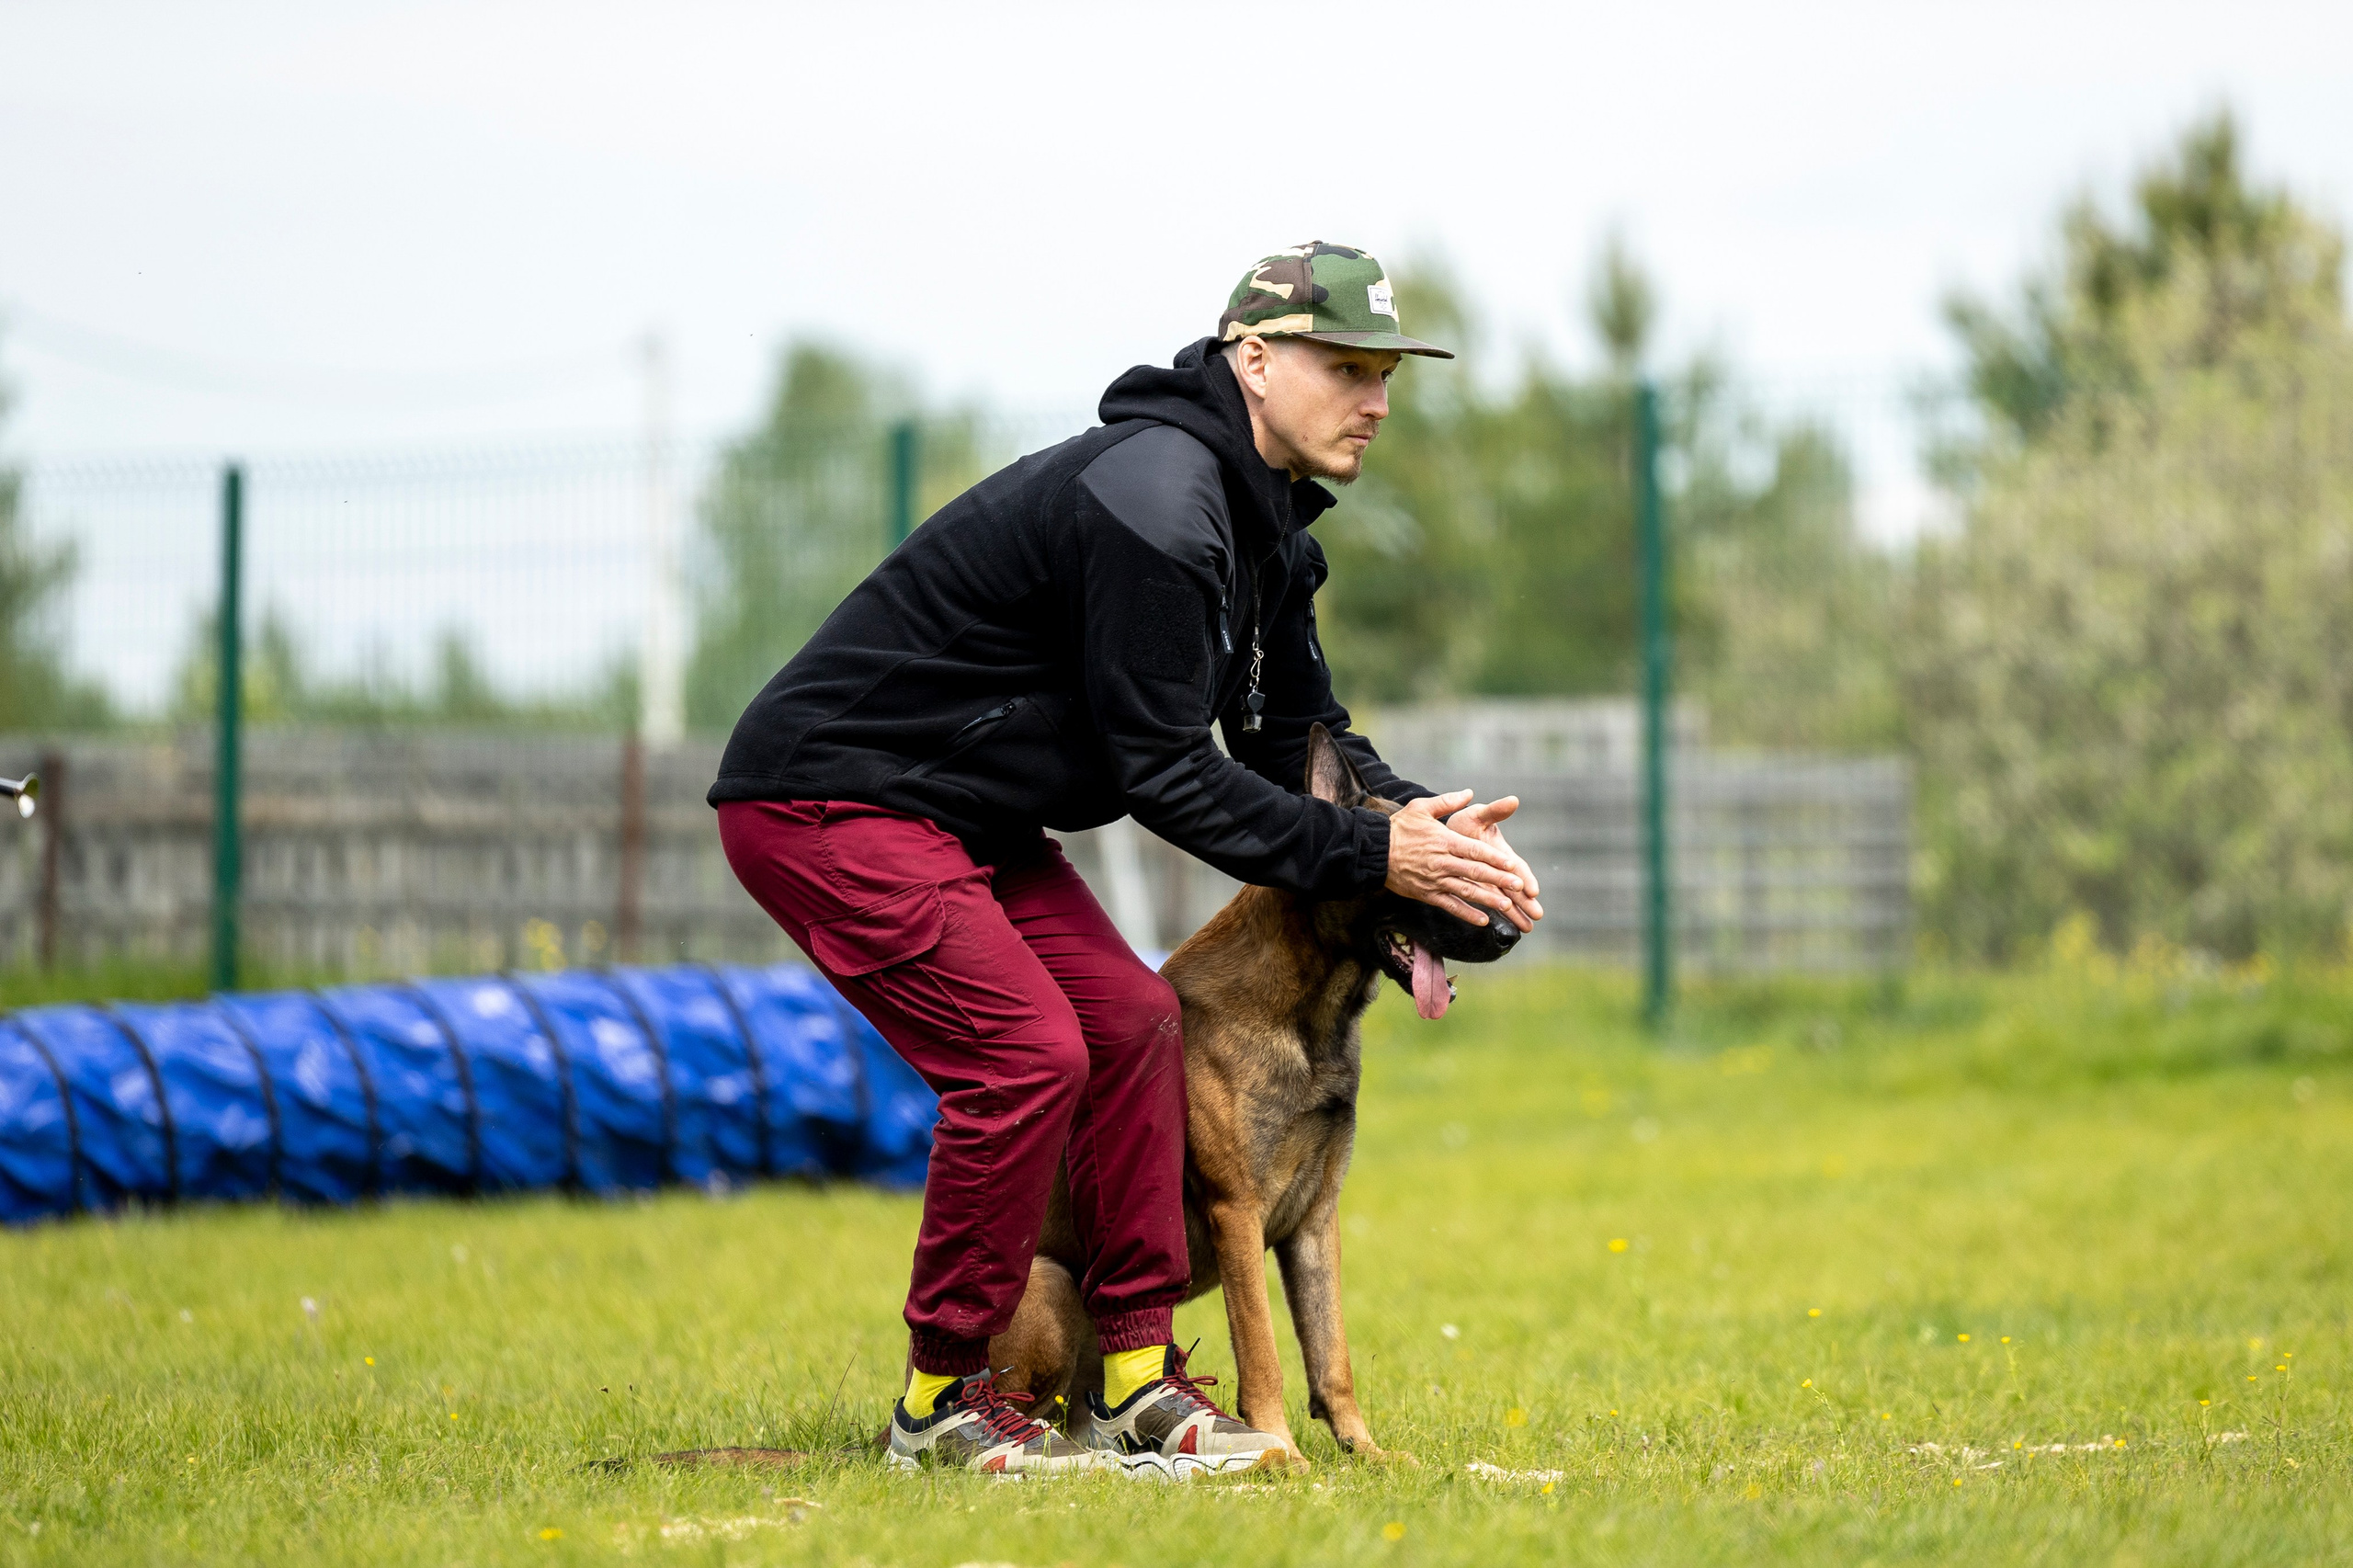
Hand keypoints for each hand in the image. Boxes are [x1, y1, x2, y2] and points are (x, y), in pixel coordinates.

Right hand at [1382, 790, 1536, 930]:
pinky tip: (1483, 920)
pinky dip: (1467, 914)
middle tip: (1518, 886)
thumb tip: (1469, 793)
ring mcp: (1435, 880)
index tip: (1513, 865)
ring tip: (1507, 905)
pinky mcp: (1427, 894)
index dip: (1496, 859)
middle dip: (1499, 880)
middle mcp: (1442, 862)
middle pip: (1476, 872)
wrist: (1373, 850)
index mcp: (1444, 840)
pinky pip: (1450, 906)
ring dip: (1488, 899)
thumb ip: (1447, 801)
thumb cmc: (1398, 827)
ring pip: (1466, 891)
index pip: (1476, 851)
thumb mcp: (1421, 807)